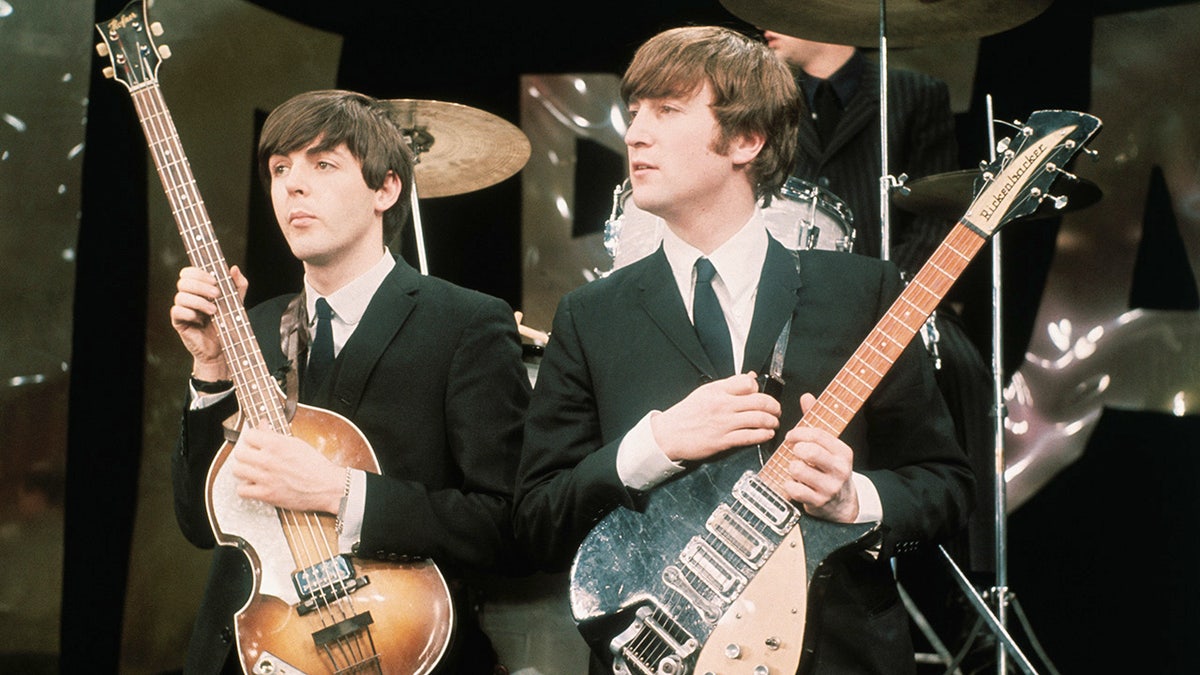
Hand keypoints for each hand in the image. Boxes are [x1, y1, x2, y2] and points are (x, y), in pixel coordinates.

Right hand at [169, 265, 248, 379]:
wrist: (225, 347)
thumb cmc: (228, 322)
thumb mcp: (237, 302)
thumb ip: (238, 285)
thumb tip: (234, 268)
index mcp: (199, 288)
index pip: (188, 272)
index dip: (199, 273)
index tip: (215, 280)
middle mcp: (188, 296)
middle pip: (183, 282)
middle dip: (201, 286)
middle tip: (217, 294)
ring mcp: (182, 309)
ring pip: (180, 296)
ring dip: (199, 302)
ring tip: (214, 311)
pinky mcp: (179, 322)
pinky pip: (176, 311)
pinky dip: (189, 313)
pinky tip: (200, 319)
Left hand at [229, 422, 344, 513]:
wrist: (326, 486)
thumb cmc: (315, 465)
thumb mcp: (296, 443)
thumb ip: (275, 434)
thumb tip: (262, 424)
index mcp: (276, 444)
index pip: (249, 435)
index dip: (253, 439)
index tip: (256, 443)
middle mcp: (268, 459)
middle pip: (239, 453)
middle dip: (246, 454)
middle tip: (253, 458)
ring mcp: (265, 477)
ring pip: (237, 470)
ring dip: (244, 471)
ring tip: (253, 472)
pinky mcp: (266, 494)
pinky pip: (242, 490)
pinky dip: (247, 489)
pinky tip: (255, 485)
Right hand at [651, 372, 779, 462]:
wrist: (668, 434)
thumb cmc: (686, 414)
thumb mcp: (705, 392)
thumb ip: (729, 385)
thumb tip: (751, 378)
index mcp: (717, 390)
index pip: (747, 383)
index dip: (759, 389)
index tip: (762, 395)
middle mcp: (722, 405)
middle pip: (759, 401)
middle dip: (774, 406)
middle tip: (777, 410)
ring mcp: (723, 423)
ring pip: (758, 419)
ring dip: (772, 421)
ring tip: (774, 423)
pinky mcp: (723, 440)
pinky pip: (750, 436)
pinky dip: (763, 435)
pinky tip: (767, 434)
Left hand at [778, 393, 858, 522]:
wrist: (842, 503)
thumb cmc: (829, 469)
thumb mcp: (828, 446)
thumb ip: (816, 421)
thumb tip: (806, 396)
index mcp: (843, 452)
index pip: (818, 435)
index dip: (799, 432)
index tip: (791, 436)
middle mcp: (839, 469)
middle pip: (809, 451)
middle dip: (795, 449)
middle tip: (793, 452)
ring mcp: (830, 487)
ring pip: (798, 469)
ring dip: (791, 468)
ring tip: (796, 470)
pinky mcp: (818, 502)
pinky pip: (793, 488)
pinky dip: (789, 485)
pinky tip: (795, 484)